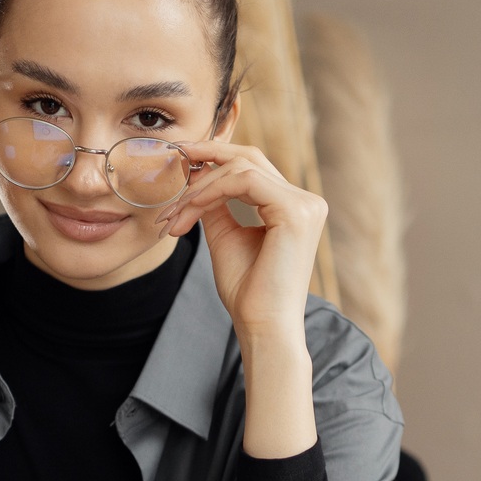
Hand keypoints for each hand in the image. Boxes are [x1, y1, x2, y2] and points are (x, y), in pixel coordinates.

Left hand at [156, 141, 325, 345]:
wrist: (262, 326)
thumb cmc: (247, 293)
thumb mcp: (226, 237)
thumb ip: (217, 205)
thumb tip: (197, 175)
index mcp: (294, 209)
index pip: (253, 169)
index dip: (215, 160)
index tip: (180, 164)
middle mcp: (306, 202)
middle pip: (251, 158)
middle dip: (207, 154)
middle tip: (173, 158)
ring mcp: (305, 205)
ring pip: (242, 169)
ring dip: (200, 188)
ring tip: (176, 214)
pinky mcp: (295, 211)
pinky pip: (244, 181)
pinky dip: (211, 191)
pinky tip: (190, 210)